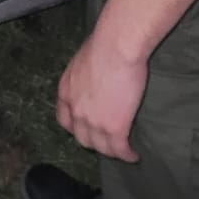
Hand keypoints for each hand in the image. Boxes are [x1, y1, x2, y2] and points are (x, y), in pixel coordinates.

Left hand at [56, 29, 146, 161]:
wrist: (116, 46)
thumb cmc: (103, 43)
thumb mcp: (82, 60)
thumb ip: (84, 75)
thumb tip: (93, 75)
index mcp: (66, 91)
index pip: (64, 120)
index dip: (75, 128)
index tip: (86, 129)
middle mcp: (76, 110)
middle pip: (82, 138)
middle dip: (94, 141)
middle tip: (107, 140)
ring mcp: (94, 121)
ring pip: (101, 148)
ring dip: (112, 152)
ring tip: (122, 151)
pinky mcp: (114, 127)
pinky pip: (120, 149)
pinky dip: (127, 155)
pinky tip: (134, 155)